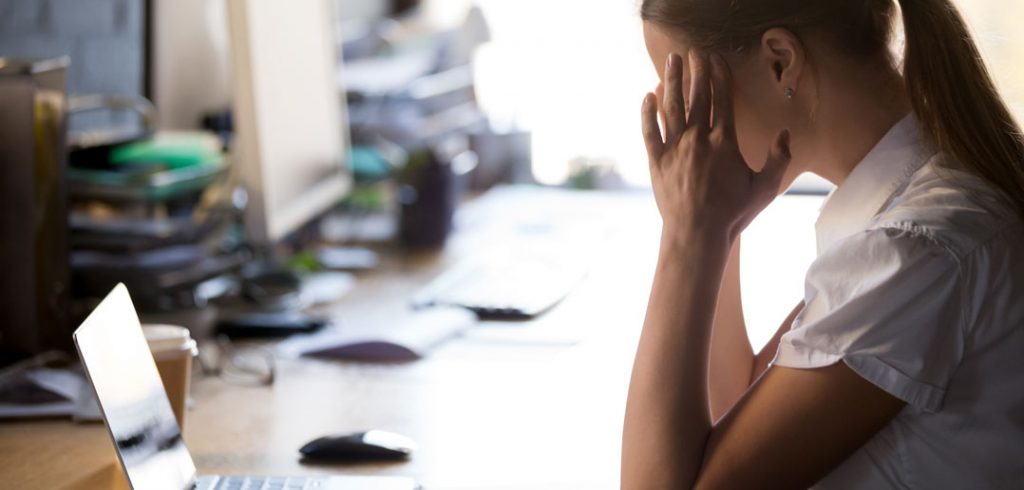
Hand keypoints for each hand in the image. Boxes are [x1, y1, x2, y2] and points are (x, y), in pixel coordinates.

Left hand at [643, 51, 791, 244]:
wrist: (696, 234)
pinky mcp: (656, 161)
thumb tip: (785, 134)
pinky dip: (647, 112)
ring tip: (671, 61)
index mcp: (725, 142)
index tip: (716, 60)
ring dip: (671, 81)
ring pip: (671, 107)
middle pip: (697, 97)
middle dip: (697, 71)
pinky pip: (649, 131)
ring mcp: (674, 149)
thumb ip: (778, 159)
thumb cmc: (732, 214)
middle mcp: (698, 140)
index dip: (720, 76)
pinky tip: (647, 95)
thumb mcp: (764, 189)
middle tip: (694, 52)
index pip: (722, 100)